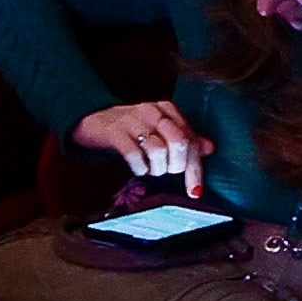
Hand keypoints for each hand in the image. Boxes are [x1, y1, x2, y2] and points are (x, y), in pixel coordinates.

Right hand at [74, 101, 207, 196]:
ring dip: (156, 168)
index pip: (191, 139)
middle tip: (165, 171)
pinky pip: (134, 155)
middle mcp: (152, 111)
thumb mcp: (159, 129)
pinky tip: (138, 168)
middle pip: (179, 142)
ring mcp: (132, 120)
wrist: (92, 119)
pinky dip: (139, 168)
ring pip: (158, 150)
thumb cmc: (131, 128)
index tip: (195, 191)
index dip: (195, 168)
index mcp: (167, 109)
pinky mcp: (114, 132)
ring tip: (149, 168)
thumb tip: (209, 148)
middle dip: (175, 166)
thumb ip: (185, 137)